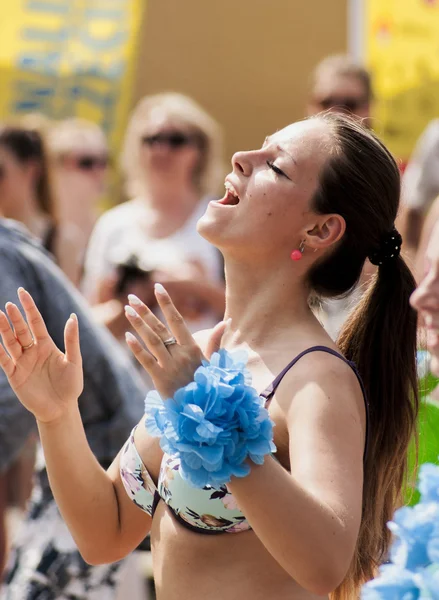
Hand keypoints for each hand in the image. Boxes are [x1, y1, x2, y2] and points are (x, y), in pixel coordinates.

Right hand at [0, 288, 83, 423]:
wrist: (62, 409)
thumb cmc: (70, 385)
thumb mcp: (74, 360)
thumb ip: (72, 340)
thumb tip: (73, 316)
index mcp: (46, 344)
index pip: (35, 321)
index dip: (29, 307)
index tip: (22, 292)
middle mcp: (32, 351)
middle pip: (20, 330)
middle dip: (15, 318)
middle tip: (8, 305)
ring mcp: (22, 362)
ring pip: (9, 342)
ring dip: (3, 330)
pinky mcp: (15, 375)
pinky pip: (4, 361)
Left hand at [124, 284, 226, 399]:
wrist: (203, 413)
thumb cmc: (209, 385)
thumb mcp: (214, 362)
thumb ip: (215, 341)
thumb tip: (225, 321)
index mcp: (193, 348)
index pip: (177, 320)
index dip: (167, 303)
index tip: (157, 287)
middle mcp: (180, 355)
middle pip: (160, 328)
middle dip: (145, 311)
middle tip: (132, 296)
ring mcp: (170, 367)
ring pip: (152, 341)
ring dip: (138, 325)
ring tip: (127, 310)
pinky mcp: (160, 380)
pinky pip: (146, 362)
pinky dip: (136, 349)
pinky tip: (127, 336)